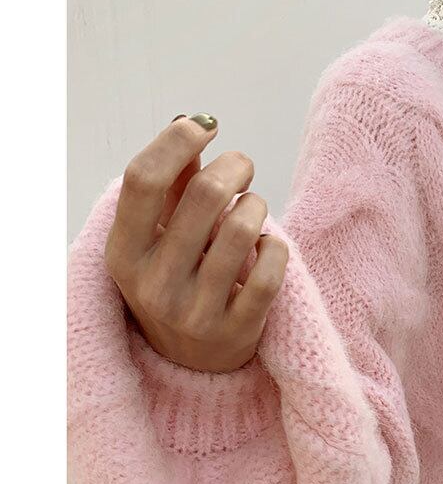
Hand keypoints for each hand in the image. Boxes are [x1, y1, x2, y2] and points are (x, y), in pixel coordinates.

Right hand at [104, 113, 288, 371]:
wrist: (193, 362)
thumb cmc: (176, 283)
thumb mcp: (157, 239)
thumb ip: (169, 185)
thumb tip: (186, 121)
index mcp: (125, 254)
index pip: (142, 180)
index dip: (177, 141)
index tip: (205, 126)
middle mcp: (155, 285)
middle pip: (205, 195)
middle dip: (234, 165)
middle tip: (242, 167)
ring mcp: (196, 312)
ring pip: (243, 228)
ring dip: (257, 205)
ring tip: (253, 209)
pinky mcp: (238, 331)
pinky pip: (271, 269)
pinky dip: (276, 246)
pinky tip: (267, 245)